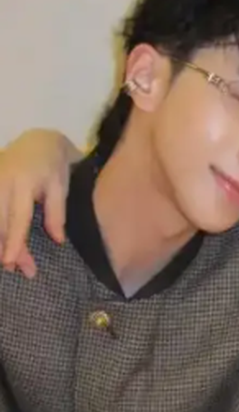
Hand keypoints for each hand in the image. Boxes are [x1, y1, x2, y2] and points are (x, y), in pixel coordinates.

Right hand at [0, 129, 74, 276]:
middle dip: (7, 249)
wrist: (38, 141)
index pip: (17, 217)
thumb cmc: (53, 166)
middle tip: (21, 270)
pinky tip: (2, 246)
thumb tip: (57, 240)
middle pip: (0, 224)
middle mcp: (0, 183)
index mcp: (22, 183)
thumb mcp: (61, 186)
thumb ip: (57, 213)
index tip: (11, 261)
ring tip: (12, 264)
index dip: (14, 241)